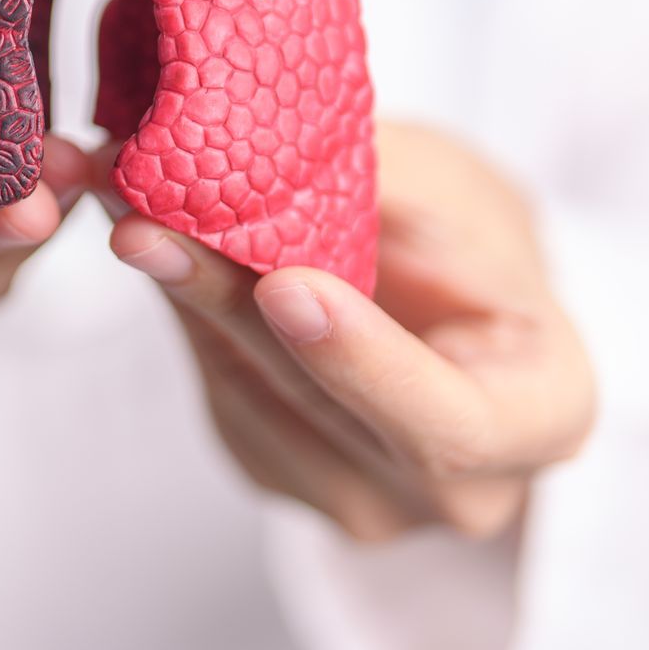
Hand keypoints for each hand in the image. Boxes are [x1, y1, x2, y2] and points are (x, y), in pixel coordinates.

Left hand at [96, 121, 594, 541]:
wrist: (456, 289)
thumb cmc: (479, 236)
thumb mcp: (459, 192)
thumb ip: (375, 194)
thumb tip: (252, 152)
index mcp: (540, 417)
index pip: (447, 419)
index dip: (360, 360)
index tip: (286, 285)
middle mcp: (454, 490)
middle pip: (318, 402)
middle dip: (223, 298)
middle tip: (142, 219)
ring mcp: (357, 497)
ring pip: (248, 391)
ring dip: (172, 291)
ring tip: (108, 198)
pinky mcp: (275, 468)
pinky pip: (219, 385)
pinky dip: (177, 306)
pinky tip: (142, 236)